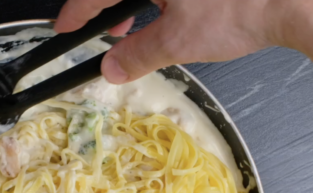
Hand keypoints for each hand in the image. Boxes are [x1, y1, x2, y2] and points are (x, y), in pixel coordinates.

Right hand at [54, 0, 282, 83]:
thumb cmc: (246, 5)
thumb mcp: (179, 39)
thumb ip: (139, 54)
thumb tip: (115, 66)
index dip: (76, 13)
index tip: (65, 27)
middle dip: (112, 9)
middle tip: (109, 32)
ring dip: (142, 3)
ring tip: (145, 27)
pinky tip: (179, 12)